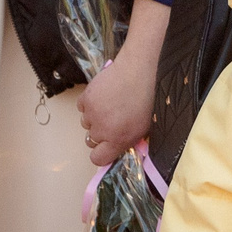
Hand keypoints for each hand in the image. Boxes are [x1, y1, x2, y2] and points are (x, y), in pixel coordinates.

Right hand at [79, 0, 169, 166]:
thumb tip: (122, 145)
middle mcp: (101, 131)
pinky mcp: (85, 98)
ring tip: (109, 105)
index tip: (106, 148)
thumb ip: (131, 139)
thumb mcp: (145, 127)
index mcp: (117, 141)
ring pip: (86, 123)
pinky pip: (82, 107)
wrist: (140, 71)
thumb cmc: (149, 99)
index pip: (97, 159)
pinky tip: (102, 96)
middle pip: (91, 140)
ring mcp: (91, 114)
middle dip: (100, 134)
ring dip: (94, 118)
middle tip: (112, 122)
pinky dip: (89, 104)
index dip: (101, 154)